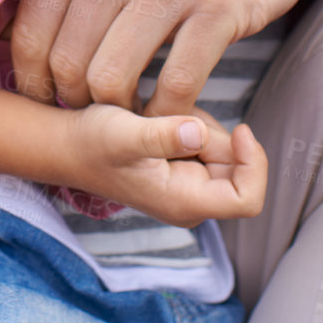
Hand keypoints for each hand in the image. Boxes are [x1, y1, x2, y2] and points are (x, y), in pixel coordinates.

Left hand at [10, 0, 322, 117]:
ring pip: (112, 81)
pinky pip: (175, 87)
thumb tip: (6, 31)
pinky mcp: (219, 6)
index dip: (32, 80)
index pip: (29, 32)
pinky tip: (171, 110)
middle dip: (74, 102)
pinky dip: (167, 115)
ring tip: (131, 111)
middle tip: (94, 112)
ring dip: (120, 112)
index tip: (48, 98)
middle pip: (66, 65)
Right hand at [63, 105, 266, 227]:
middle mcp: (192, 201)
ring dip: (201, 127)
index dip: (254, 164)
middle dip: (217, 135)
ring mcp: (188, 186)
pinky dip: (191, 126)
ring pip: (224, 150)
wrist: (67, 144)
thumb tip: (199, 133)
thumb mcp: (125, 134)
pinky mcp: (182, 169)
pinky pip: (206, 143)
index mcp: (185, 203)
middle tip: (175, 118)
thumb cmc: (92, 142)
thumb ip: (162, 136)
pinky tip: (158, 122)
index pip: (248, 198)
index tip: (240, 128)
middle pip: (238, 167)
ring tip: (159, 121)